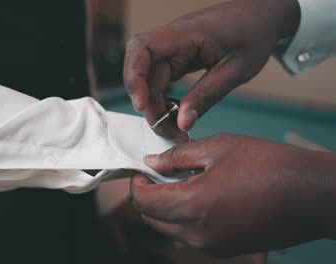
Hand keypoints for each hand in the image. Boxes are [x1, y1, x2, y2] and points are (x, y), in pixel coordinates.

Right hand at [124, 0, 299, 131]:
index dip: (134, 77)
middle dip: (149, 104)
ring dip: (156, 105)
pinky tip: (178, 113)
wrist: (263, 16)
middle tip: (166, 129)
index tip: (141, 105)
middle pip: (143, 72)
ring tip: (173, 127)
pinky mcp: (178, 58)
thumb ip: (206, 96)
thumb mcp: (235, 70)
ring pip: (150, 80)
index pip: (141, 49)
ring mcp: (173, 49)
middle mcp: (172, 40)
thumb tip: (182, 123)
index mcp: (184, 34)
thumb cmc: (253, 34)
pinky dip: (165, 99)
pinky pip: (162, 80)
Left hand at [130, 134, 335, 256]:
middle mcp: (196, 233)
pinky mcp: (225, 249)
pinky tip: (201, 196)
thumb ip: (177, 157)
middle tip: (158, 173)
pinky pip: (190, 235)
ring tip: (182, 181)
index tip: (142, 168)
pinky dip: (185, 217)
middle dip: (148, 195)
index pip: (142, 200)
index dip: (136, 182)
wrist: (311, 195)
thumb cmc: (269, 166)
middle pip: (152, 217)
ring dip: (166, 207)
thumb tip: (152, 162)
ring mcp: (211, 245)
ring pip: (169, 228)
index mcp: (191, 206)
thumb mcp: (217, 148)